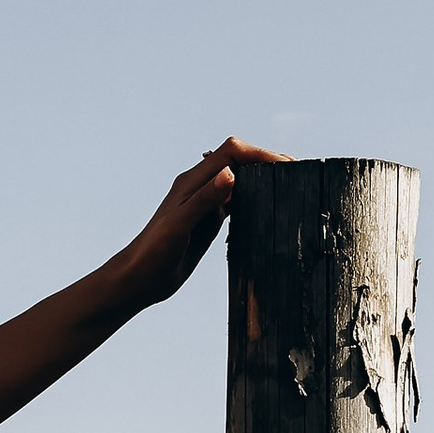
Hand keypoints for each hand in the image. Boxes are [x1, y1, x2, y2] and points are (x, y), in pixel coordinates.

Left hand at [121, 135, 287, 308]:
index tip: (284, 165)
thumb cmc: (153, 253)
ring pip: (238, 180)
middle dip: (265, 162)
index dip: (259, 153)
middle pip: (238, 161)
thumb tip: (231, 174)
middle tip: (295, 173)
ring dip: (261, 178)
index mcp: (192, 181)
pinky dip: (252, 198)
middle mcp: (199, 187)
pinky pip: (234, 201)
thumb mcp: (180, 226)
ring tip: (288, 185)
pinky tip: (267, 207)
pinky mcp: (208, 220)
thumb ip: (204, 200)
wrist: (138, 279)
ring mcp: (204, 203)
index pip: (231, 153)